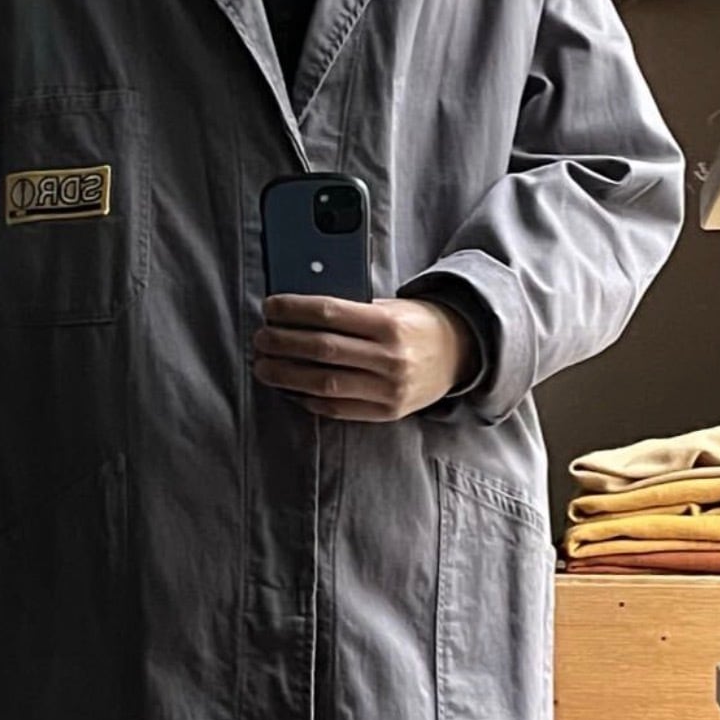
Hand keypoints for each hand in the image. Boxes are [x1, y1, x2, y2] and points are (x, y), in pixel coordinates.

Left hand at [253, 295, 477, 421]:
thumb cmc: (415, 324)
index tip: (270, 308)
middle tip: (260, 339)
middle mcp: (390, 358)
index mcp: (389, 324)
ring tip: (263, 367)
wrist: (460, 353)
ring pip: (323, 383)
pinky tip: (289, 389)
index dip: (293, 310)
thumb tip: (296, 311)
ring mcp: (388, 389)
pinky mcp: (386, 412)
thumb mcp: (389, 306)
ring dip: (285, 375)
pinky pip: (337, 408)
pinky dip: (307, 399)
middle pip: (321, 349)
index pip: (329, 313)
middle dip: (282, 343)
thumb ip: (350, 310)